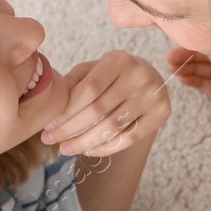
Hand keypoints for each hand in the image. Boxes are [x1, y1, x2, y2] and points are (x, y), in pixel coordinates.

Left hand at [42, 51, 171, 156]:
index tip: (48, 125)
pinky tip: (90, 151)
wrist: (151, 78)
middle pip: (98, 110)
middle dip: (70, 129)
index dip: (66, 110)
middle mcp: (139, 76)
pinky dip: (107, 148)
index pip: (88, 90)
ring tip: (66, 149)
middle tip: (50, 140)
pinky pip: (130, 138)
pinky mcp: (161, 114)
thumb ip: (74, 81)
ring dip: (85, 142)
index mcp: (119, 60)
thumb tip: (52, 104)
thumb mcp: (94, 69)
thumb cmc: (114, 74)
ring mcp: (153, 96)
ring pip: (112, 127)